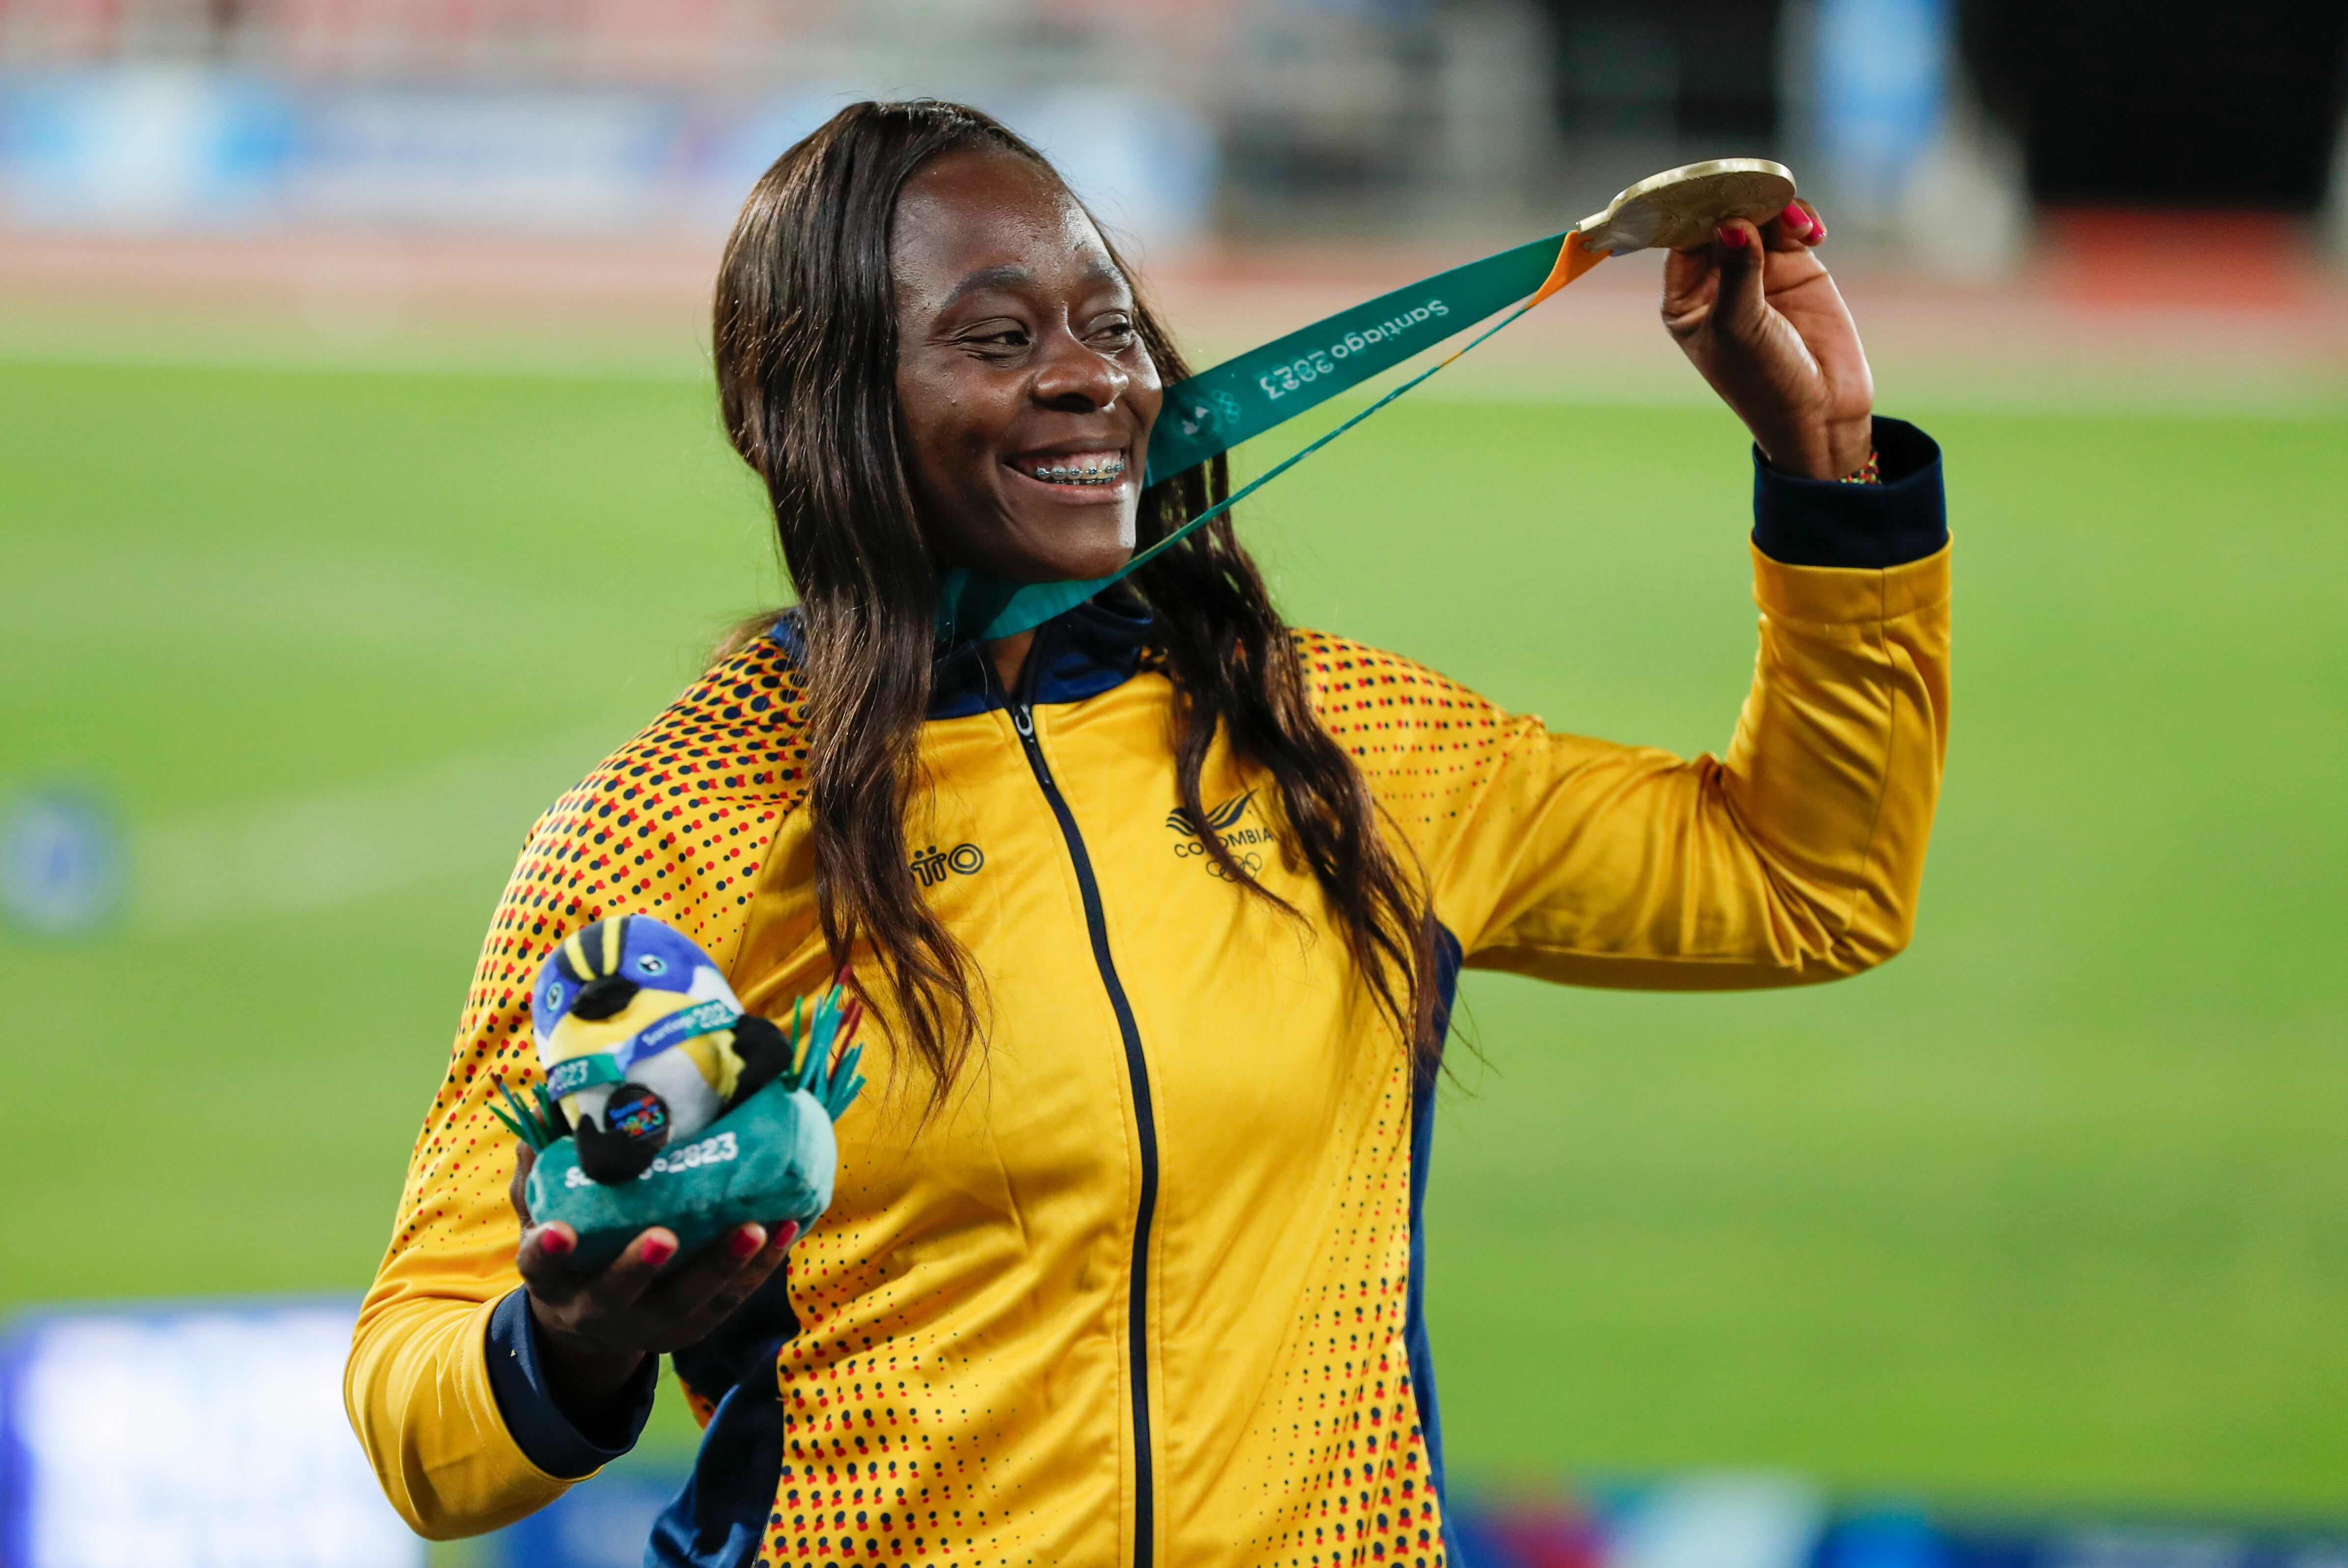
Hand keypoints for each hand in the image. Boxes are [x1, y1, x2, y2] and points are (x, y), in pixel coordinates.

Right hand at [507, 1142, 800, 1413]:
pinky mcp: (688, 1330)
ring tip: (756, 1228)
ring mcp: (644, 1326)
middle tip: (665, 1235)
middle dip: (641, 1267)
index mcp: (552, 1278)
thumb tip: (542, 1115)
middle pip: (618, 1296)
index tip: (559, 1231)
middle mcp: (594, 1309)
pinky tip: (784, 1230)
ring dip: (722, 1268)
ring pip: (685, 1305)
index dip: (548, 1251)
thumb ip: (543, 1174)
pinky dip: (756, 1270)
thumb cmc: (573, 1248)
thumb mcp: (544, 1215)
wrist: (589, 1323)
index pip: (540, 1266)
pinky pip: (726, 1304)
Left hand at [1661, 201, 1874, 480]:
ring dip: (1777, 210)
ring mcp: (1756, 269)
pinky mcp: (1796, 265)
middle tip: (1762, 191)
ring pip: (1760, 215)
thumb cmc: (1765, 380)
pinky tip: (1812, 233)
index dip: (1696, 209)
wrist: (1821, 410)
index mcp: (1685, 299)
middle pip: (1721, 218)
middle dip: (1741, 201)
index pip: (1681, 239)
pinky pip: (1792, 226)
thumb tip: (1732, 222)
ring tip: (1798, 226)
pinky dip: (1801, 220)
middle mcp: (1716, 279)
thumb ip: (1738, 271)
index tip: (1715, 186)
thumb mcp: (1741, 326)